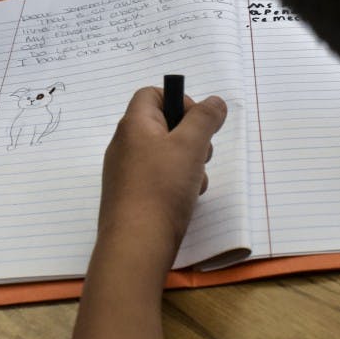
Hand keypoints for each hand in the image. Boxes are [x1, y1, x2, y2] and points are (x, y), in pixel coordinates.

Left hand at [98, 86, 226, 267]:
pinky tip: (186, 200)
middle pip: (163, 125)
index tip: (198, 123)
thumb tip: (215, 102)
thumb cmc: (162, 187)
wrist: (136, 244)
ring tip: (195, 182)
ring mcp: (126, 172)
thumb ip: (205, 118)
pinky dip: (176, 184)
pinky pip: (158, 178)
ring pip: (165, 154)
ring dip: (188, 163)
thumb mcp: (190, 146)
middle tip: (202, 154)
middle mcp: (124, 145)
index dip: (179, 101)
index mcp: (133, 125)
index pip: (152, 94)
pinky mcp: (131, 196)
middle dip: (190, 137)